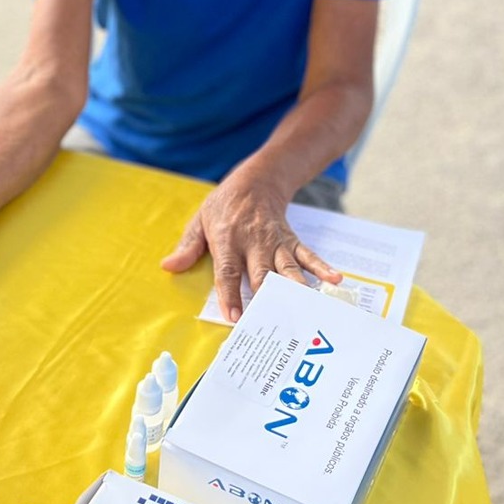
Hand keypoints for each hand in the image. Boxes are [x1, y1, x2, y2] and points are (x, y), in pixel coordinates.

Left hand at [161, 170, 339, 322]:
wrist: (256, 180)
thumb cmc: (224, 205)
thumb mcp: (200, 220)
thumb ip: (187, 246)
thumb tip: (168, 266)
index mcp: (227, 239)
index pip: (228, 271)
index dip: (231, 294)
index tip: (234, 316)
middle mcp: (253, 242)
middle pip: (261, 274)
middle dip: (265, 300)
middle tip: (271, 323)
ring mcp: (275, 242)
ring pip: (286, 269)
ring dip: (295, 289)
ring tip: (305, 310)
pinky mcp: (292, 241)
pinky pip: (308, 255)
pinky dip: (321, 268)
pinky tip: (334, 280)